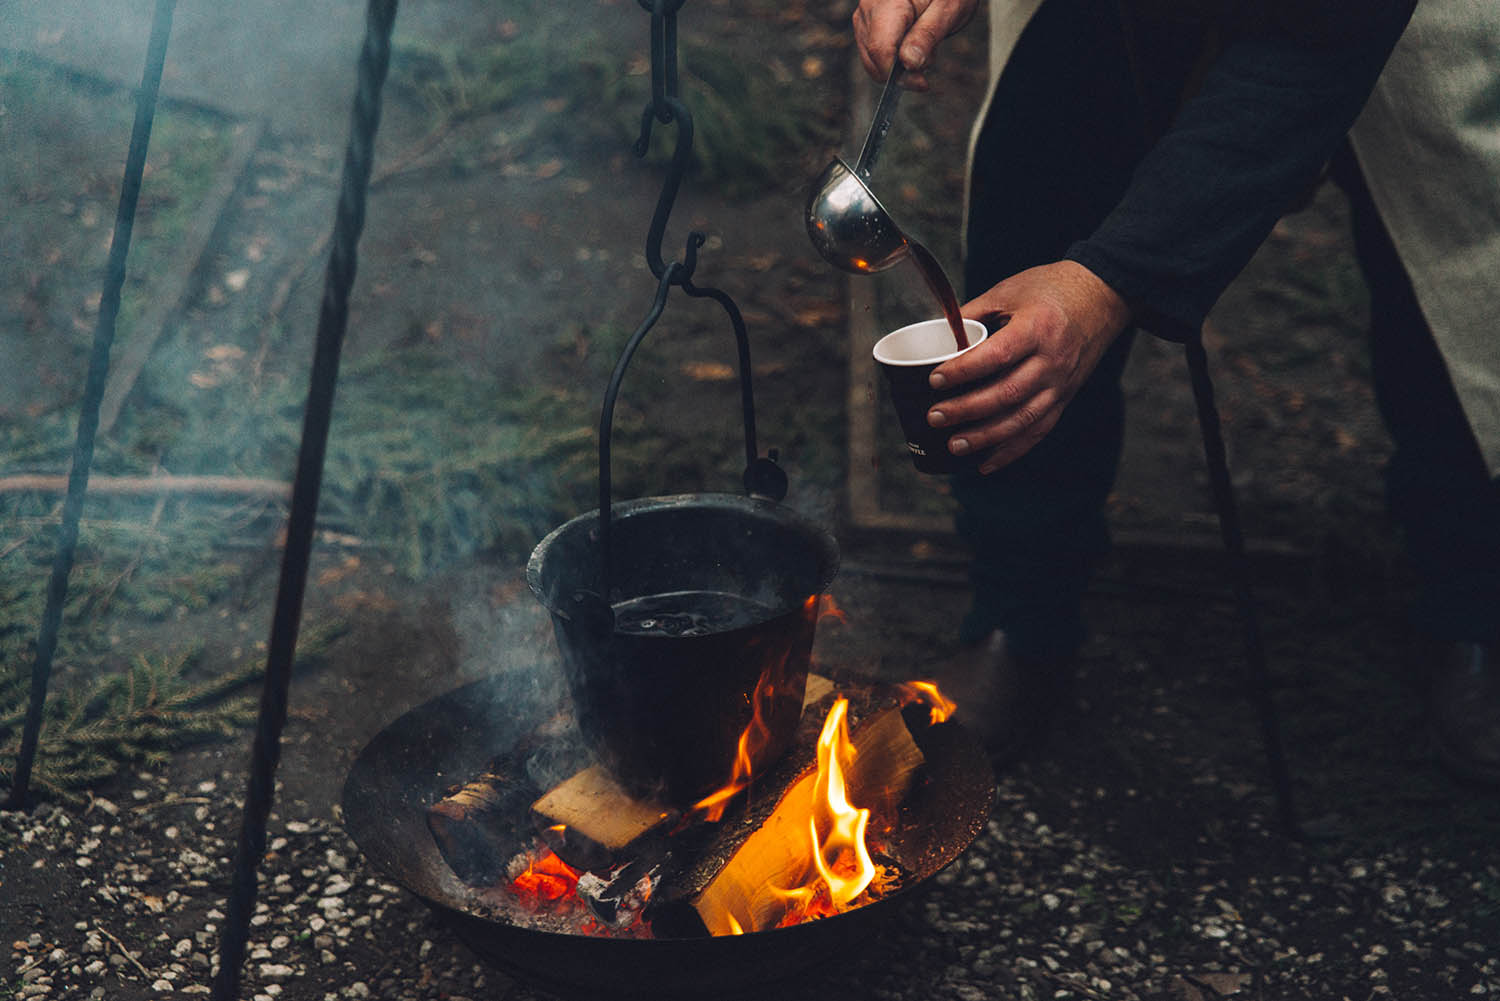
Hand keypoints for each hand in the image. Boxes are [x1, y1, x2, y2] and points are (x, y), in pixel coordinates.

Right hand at [853, 0, 979, 90]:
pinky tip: (911, 44)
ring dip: (897, 64)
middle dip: (900, 71)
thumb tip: (909, 63)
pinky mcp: (865, 23)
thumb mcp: (948, 10)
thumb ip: (927, 35)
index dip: (898, 73)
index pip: (880, 48)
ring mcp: (864, 15)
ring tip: (922, 45)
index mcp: (888, 1)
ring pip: (871, 60)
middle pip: (872, 57)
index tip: (921, 82)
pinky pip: (872, 53)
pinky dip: (892, 57)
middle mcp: (869, 7)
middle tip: (928, 60)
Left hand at [926, 261, 1130, 472]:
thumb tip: (936, 334)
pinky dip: (1011, 451)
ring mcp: (1061, 384)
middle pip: (1007, 394)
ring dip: (986, 437)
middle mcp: (1053, 360)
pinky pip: (1038, 431)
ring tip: (954, 445)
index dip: (964, 371)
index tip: (935, 380)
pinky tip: (985, 463)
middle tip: (935, 416)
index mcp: (1037, 328)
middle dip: (967, 410)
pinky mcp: (1064, 398)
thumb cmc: (1051, 289)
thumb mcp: (1010, 290)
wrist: (1101, 297)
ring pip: (1022, 420)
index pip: (998, 356)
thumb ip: (974, 313)